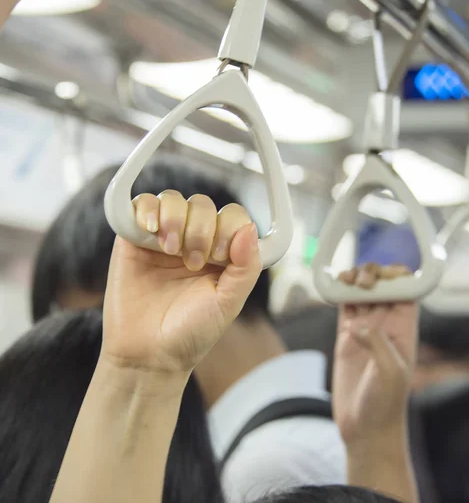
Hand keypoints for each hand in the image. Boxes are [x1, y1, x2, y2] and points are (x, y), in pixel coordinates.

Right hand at [102, 190, 261, 376]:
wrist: (148, 354)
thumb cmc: (191, 332)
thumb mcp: (229, 303)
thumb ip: (246, 267)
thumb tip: (250, 228)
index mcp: (222, 253)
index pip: (232, 216)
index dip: (228, 228)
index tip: (219, 257)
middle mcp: (194, 240)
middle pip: (203, 205)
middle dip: (201, 229)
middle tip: (193, 262)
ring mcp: (163, 238)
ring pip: (174, 199)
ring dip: (176, 219)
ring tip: (170, 250)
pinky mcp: (134, 239)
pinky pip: (141, 204)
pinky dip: (148, 209)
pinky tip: (152, 230)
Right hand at [332, 263, 418, 449]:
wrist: (365, 428)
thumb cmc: (386, 404)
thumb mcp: (390, 374)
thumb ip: (378, 344)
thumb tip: (359, 324)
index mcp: (405, 328)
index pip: (406, 290)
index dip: (398, 276)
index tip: (384, 275)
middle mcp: (386, 324)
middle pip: (382, 284)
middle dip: (373, 274)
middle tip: (361, 283)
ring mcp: (365, 328)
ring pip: (361, 291)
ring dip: (354, 279)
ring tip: (345, 281)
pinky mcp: (346, 336)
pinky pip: (343, 305)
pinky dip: (338, 293)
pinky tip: (334, 287)